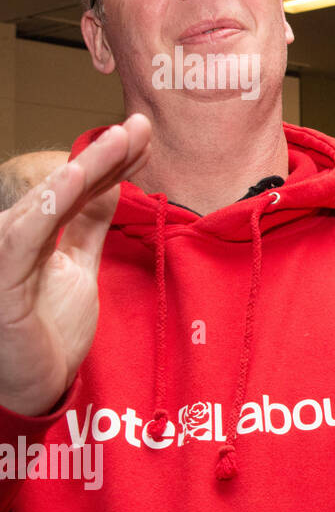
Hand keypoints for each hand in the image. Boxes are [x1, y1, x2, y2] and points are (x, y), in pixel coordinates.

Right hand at [0, 114, 151, 415]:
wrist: (35, 387)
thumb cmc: (48, 329)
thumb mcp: (78, 266)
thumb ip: (88, 224)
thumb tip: (112, 181)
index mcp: (32, 232)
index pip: (74, 188)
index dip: (108, 158)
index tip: (143, 133)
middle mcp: (13, 236)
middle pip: (63, 188)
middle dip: (103, 154)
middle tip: (140, 124)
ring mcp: (3, 257)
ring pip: (46, 203)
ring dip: (83, 168)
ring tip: (118, 139)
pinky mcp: (1, 283)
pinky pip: (23, 237)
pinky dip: (47, 205)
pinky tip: (73, 179)